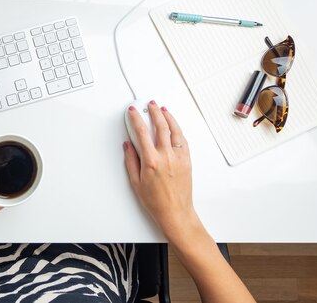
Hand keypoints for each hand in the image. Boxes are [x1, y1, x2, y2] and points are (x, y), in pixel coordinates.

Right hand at [123, 101, 200, 240]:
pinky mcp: (187, 160)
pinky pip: (183, 140)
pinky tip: (174, 126)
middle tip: (150, 104)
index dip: (136, 119)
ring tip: (163, 109)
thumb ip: (131, 160)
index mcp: (151, 161)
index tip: (133, 111)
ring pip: (174, 130)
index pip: (142, 132)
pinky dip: (178, 130)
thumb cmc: (156, 201)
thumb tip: (128, 146)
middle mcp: (166, 156)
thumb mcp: (136, 182)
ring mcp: (179, 157)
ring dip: (168, 117)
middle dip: (154, 112)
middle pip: (160, 126)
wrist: (176, 212)